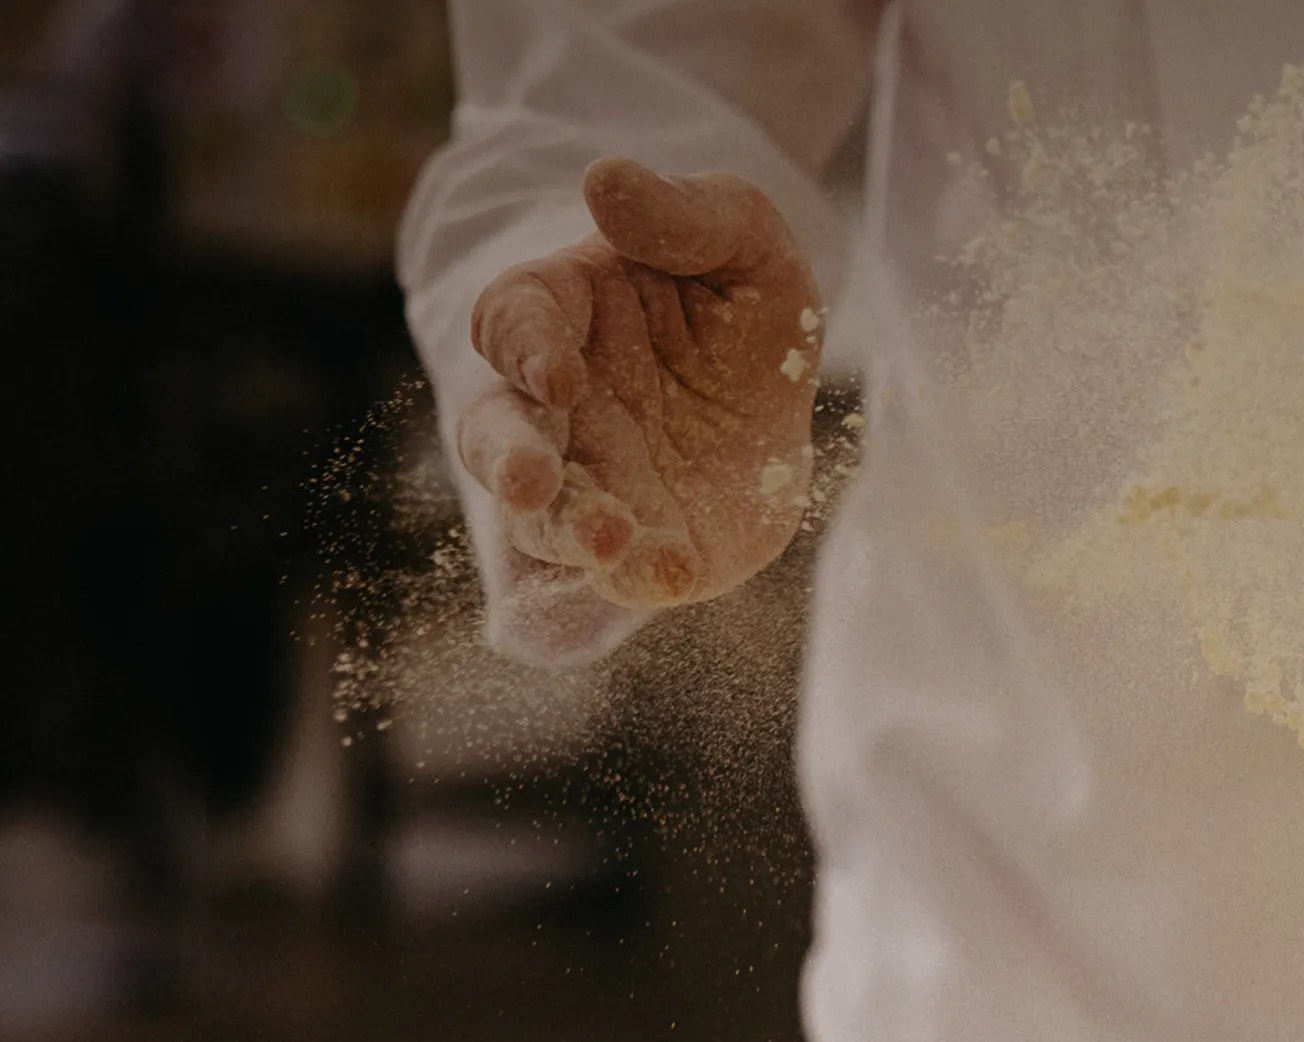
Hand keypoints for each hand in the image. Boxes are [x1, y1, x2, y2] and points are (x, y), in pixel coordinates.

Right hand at [459, 158, 821, 611]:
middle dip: (510, 461)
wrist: (782, 383)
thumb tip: (604, 181)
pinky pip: (621, 570)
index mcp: (558, 312)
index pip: (512, 321)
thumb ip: (681, 212)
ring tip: (605, 541)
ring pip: (543, 516)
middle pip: (499, 435)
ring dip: (565, 531)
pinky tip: (669, 573)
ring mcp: (589, 479)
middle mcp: (554, 406)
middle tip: (529, 484)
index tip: (561, 374)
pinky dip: (634, 576)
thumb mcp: (739, 233)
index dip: (526, 348)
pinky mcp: (641, 542)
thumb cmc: (738, 291)